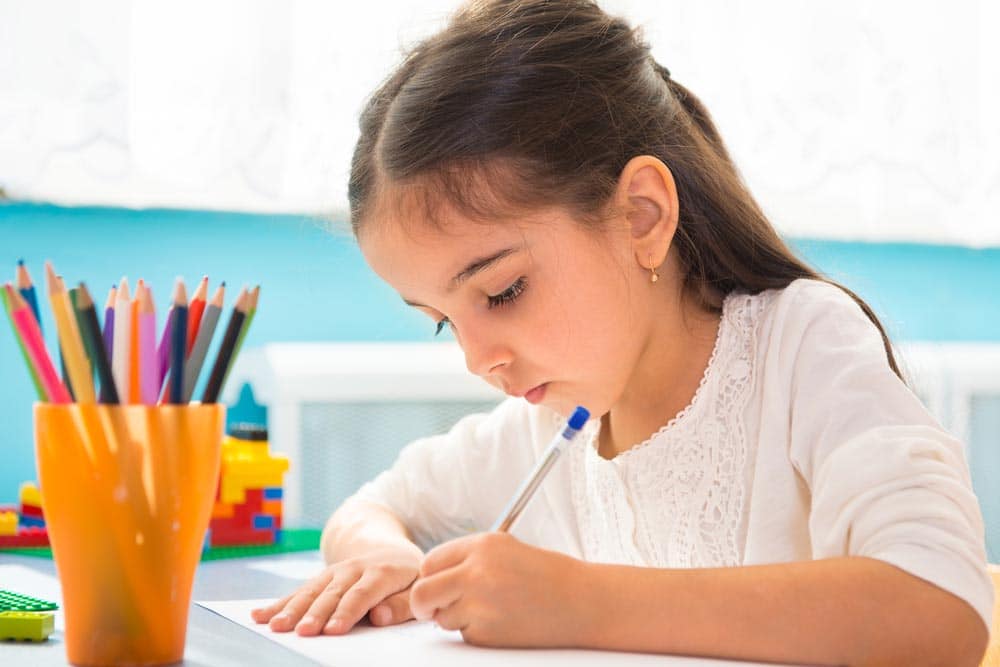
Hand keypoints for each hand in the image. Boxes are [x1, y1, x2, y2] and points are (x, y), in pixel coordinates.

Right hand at [251, 544, 421, 635]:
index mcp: (383, 572)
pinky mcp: (322, 577)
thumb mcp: (417, 586)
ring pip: (311, 591)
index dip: (347, 612)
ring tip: (276, 626)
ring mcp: (336, 572)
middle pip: (333, 594)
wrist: (390, 550)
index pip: (362, 594)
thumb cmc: (408, 577)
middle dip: (316, 613)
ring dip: (292, 608)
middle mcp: (355, 569)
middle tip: (301, 632)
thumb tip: (380, 617)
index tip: (333, 630)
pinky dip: (280, 603)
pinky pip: (299, 590)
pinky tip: (260, 614)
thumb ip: (402, 604)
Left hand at [410, 532, 588, 647]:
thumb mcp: (505, 549)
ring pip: (442, 618)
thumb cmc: (546, 575)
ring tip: (490, 610)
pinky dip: (477, 632)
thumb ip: (467, 558)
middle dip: (423, 604)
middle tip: (430, 610)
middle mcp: (476, 573)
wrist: (582, 602)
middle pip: (422, 593)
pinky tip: (503, 622)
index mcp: (482, 546)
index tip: (434, 584)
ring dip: (456, 618)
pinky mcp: (487, 634)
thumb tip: (430, 577)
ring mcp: (480, 605)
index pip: (429, 562)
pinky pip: (465, 635)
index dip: (429, 576)